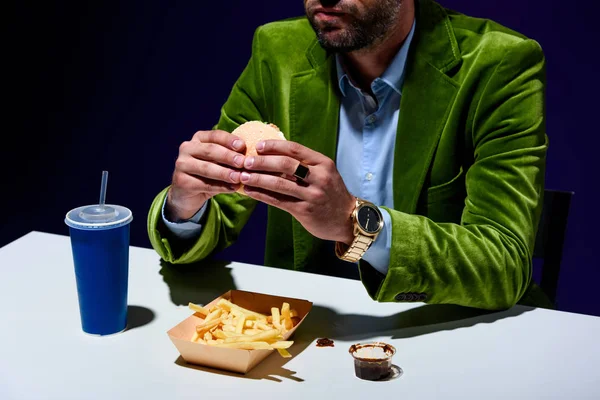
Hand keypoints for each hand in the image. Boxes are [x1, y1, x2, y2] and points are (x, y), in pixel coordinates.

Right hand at [166, 130, 244, 220]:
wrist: (188, 193)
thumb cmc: (209, 174)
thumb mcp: (219, 162)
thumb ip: (230, 158)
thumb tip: (250, 158)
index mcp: (198, 139)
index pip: (215, 136)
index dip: (229, 140)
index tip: (243, 146)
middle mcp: (187, 148)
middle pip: (210, 150)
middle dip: (228, 156)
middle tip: (243, 162)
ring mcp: (182, 164)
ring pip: (207, 168)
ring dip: (225, 173)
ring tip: (239, 177)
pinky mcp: (181, 181)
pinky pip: (204, 184)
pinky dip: (220, 186)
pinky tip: (232, 188)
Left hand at [239, 140, 355, 244]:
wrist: (348, 219)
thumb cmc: (331, 193)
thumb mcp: (324, 173)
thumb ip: (304, 164)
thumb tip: (273, 154)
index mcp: (323, 164)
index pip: (295, 149)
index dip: (274, 146)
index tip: (257, 146)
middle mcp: (319, 177)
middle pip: (285, 165)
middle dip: (262, 162)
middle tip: (245, 161)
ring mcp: (312, 195)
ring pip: (279, 184)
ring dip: (258, 179)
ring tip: (242, 176)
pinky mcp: (305, 211)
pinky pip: (279, 201)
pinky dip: (262, 195)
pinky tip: (250, 192)